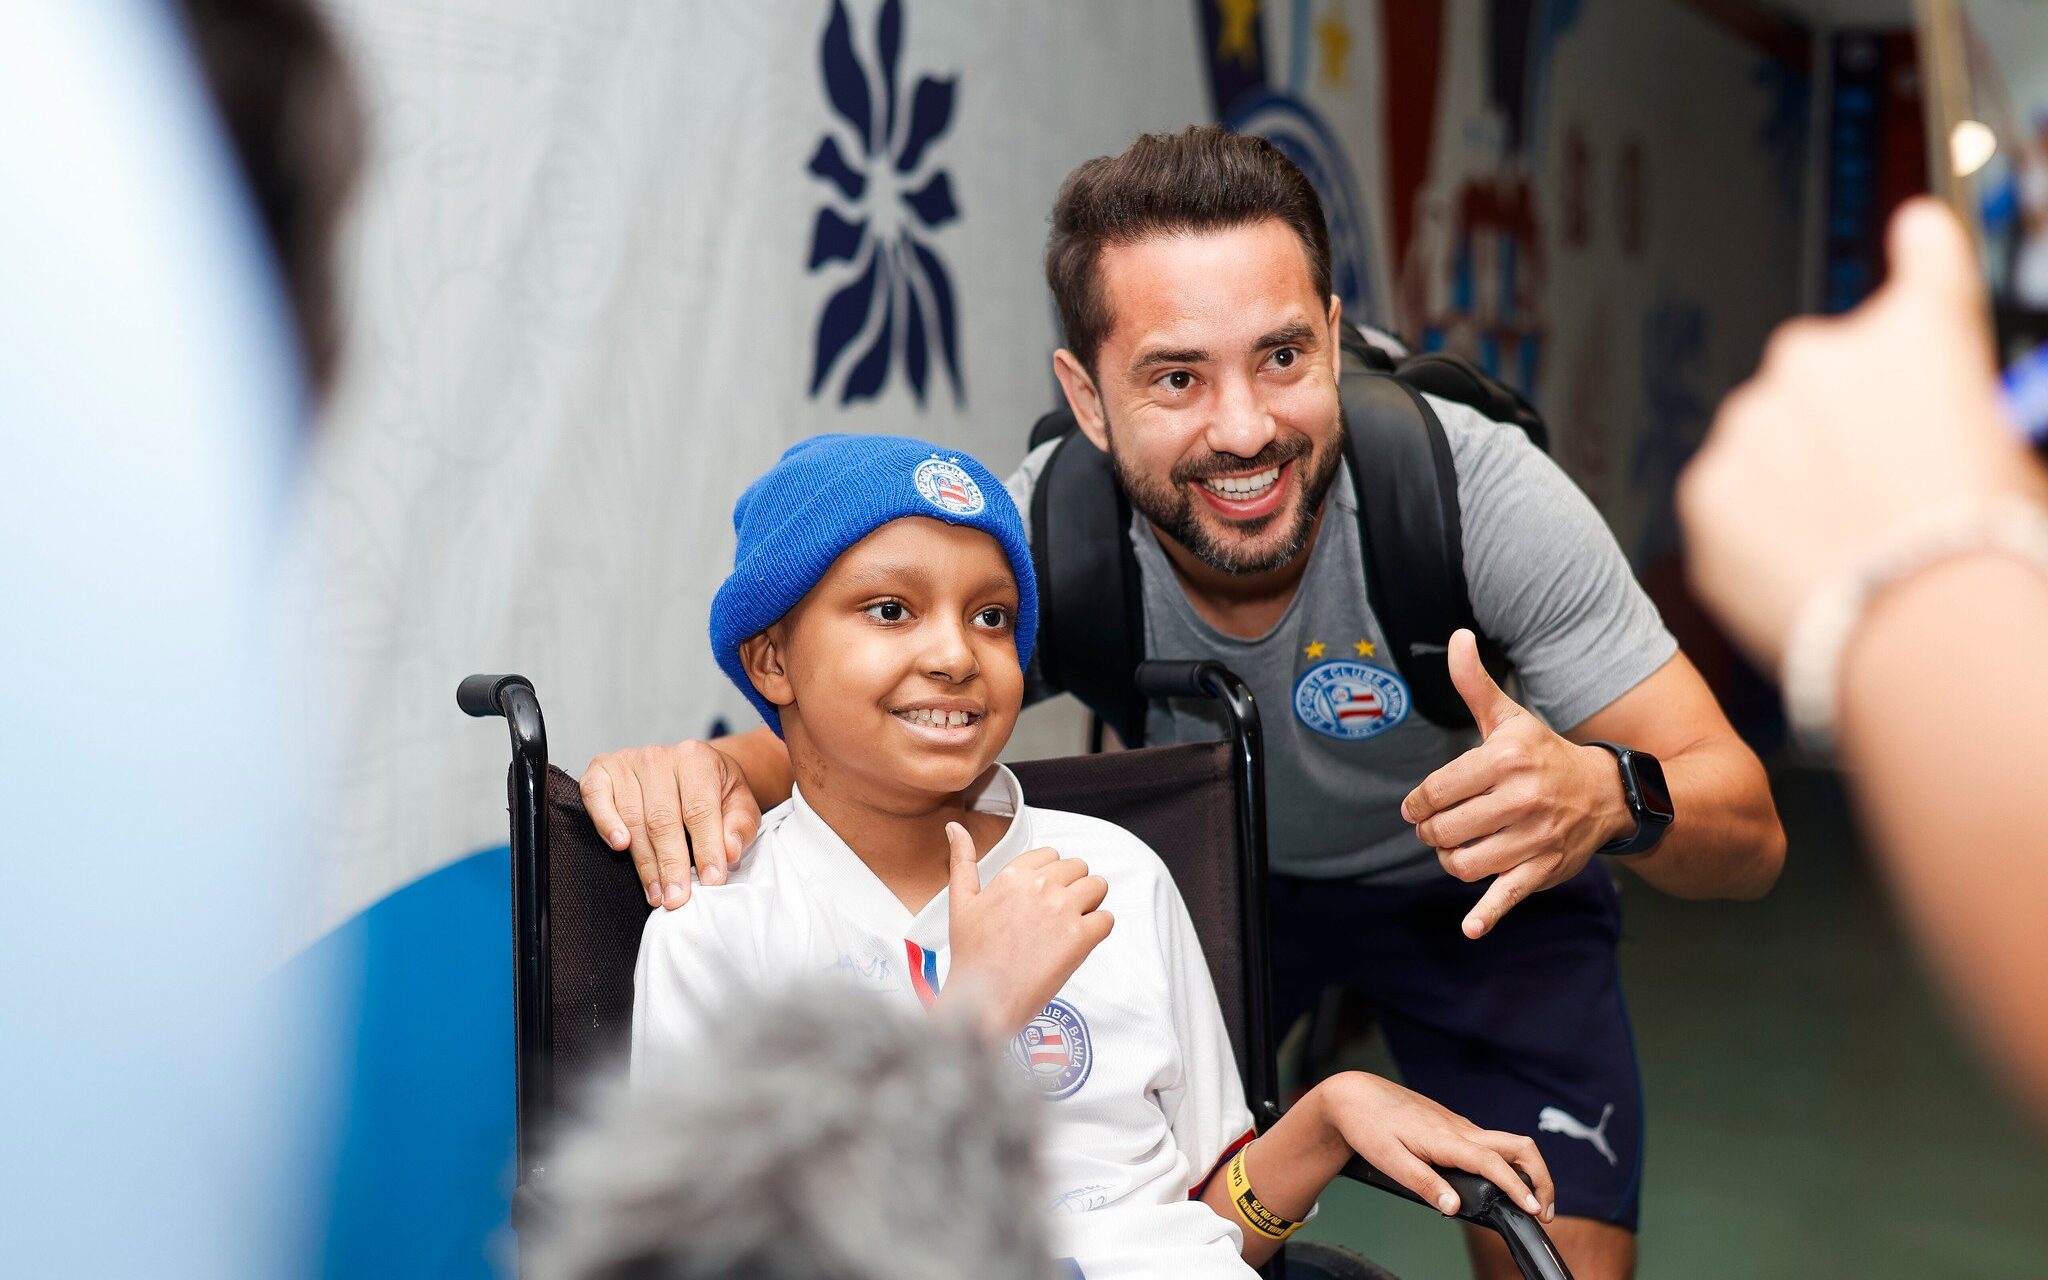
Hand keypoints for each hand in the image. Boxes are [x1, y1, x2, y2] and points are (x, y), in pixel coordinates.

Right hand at [579, 741, 762, 909]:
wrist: (688, 768)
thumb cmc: (714, 791)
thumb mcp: (740, 804)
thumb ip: (740, 826)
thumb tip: (730, 851)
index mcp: (696, 759)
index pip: (699, 809)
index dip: (706, 849)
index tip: (711, 881)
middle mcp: (659, 757)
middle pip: (662, 818)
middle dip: (671, 864)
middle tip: (677, 898)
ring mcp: (627, 762)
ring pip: (632, 817)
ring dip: (644, 861)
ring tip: (657, 893)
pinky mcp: (602, 770)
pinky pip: (596, 796)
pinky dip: (605, 822)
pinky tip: (619, 846)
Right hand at [942, 822, 1112, 1038]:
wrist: (985, 999)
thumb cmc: (972, 955)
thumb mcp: (961, 902)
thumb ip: (963, 860)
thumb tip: (955, 827)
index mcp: (1013, 874)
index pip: (1052, 855)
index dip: (1051, 878)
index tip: (1041, 899)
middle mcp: (1040, 886)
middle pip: (1078, 868)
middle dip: (1072, 889)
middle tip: (1055, 918)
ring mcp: (1063, 910)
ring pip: (1098, 886)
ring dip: (1089, 904)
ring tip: (1068, 927)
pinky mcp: (1081, 937)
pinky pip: (1107, 919)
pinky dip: (1097, 930)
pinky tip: (1076, 944)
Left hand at [1309, 1071, 1553, 1220]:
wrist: (1355, 1094)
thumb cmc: (1369, 1126)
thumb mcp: (1390, 1161)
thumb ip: (1424, 1184)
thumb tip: (1455, 1206)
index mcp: (1446, 1139)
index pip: (1494, 1163)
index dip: (1518, 1187)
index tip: (1534, 1210)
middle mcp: (1460, 1129)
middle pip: (1517, 1146)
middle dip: (1541, 1176)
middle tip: (1544, 1209)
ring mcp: (1459, 1125)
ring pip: (1507, 1143)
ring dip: (1527, 1170)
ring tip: (1529, 1201)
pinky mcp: (1453, 1126)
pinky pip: (1491, 1142)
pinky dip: (1509, 1162)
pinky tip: (1502, 1181)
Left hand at [1400, 629, 1631, 938]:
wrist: (1607, 793)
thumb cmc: (1544, 754)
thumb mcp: (1510, 718)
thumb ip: (1475, 684)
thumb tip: (1456, 637)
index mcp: (1507, 759)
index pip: (1438, 789)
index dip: (1418, 803)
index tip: (1417, 807)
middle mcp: (1522, 799)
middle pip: (1445, 829)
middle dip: (1431, 832)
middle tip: (1435, 828)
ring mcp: (1534, 837)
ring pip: (1464, 862)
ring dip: (1449, 859)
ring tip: (1454, 848)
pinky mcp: (1543, 869)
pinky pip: (1509, 895)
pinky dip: (1488, 914)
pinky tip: (1470, 928)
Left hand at [1679, 197, 2038, 670]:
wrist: (1923, 630)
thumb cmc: (1986, 550)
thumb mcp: (2010, 458)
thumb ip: (1956, 414)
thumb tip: (1940, 429)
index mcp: (1920, 331)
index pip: (1924, 253)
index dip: (1921, 250)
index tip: (1914, 235)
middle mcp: (1822, 355)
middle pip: (1823, 379)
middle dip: (1840, 426)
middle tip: (1877, 497)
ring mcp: (1754, 419)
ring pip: (1768, 442)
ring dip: (1792, 480)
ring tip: (1845, 546)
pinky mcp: (1707, 485)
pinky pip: (1730, 502)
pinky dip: (1755, 532)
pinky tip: (1804, 571)